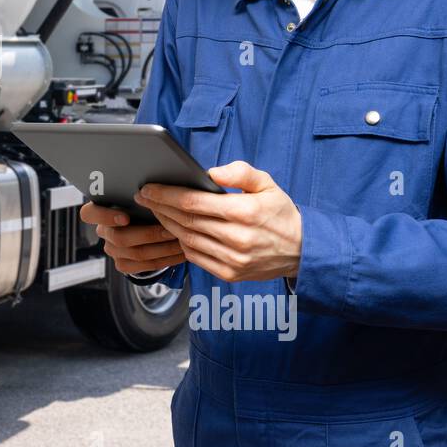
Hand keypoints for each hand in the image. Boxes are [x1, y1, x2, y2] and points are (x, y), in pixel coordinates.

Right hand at [78, 201, 184, 277]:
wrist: (143, 225)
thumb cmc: (141, 205)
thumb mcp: (136, 196)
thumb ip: (141, 194)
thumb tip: (158, 188)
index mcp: (99, 210)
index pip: (88, 214)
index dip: (106, 217)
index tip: (126, 218)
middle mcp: (103, 231)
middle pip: (120, 237)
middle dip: (149, 234)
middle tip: (170, 229)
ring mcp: (112, 250)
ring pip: (136, 253)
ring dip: (163, 248)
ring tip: (181, 240)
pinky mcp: (123, 264)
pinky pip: (145, 266)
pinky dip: (166, 260)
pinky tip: (180, 253)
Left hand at [134, 160, 301, 282]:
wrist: (302, 251)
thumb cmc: (281, 213)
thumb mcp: (267, 184)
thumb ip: (240, 173)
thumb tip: (211, 172)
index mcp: (244, 212)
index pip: (194, 202)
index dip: (166, 195)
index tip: (149, 188)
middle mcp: (236, 238)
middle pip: (185, 221)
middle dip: (160, 207)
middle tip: (143, 197)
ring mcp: (232, 259)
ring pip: (187, 240)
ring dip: (167, 225)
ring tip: (156, 211)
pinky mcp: (230, 274)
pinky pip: (195, 257)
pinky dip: (182, 243)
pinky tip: (175, 231)